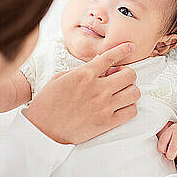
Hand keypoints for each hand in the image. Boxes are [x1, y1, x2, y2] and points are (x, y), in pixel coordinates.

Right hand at [22, 42, 139, 143]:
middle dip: (126, 73)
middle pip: (130, 75)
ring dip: (129, 90)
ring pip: (134, 92)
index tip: (130, 47)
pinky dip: (129, 107)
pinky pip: (131, 111)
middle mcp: (98, 89)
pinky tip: (120, 106)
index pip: (110, 57)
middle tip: (118, 78)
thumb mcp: (60, 78)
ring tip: (120, 93)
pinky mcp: (107, 123)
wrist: (42, 130)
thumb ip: (82, 70)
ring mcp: (104, 106)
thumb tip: (98, 63)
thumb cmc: (47, 103)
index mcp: (84, 75)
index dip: (123, 49)